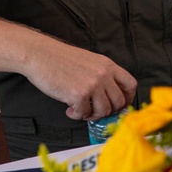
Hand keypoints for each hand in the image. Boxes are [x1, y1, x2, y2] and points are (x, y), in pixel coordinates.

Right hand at [23, 42, 137, 120]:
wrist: (41, 55)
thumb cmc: (61, 59)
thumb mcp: (90, 61)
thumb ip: (102, 75)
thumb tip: (109, 97)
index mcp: (108, 65)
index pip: (131, 84)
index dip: (128, 99)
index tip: (118, 106)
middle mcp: (104, 74)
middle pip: (119, 101)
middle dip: (107, 111)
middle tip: (93, 110)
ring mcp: (92, 84)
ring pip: (104, 110)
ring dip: (92, 115)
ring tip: (80, 109)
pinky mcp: (79, 94)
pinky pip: (84, 114)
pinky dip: (77, 115)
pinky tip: (69, 109)